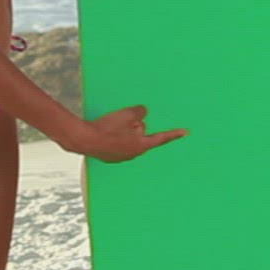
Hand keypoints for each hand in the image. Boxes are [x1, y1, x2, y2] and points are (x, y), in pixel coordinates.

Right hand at [70, 105, 185, 162]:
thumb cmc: (107, 128)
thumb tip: (143, 113)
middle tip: (124, 120)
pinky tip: (105, 131)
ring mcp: (121, 157)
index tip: (185, 132)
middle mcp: (133, 154)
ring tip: (111, 125)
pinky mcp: (110, 156)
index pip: (161, 138)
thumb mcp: (128, 114)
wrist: (84, 139)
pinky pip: (117, 143)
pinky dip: (114, 136)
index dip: (174, 134)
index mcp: (141, 146)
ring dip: (124, 131)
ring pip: (129, 138)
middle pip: (141, 135)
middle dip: (136, 126)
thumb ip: (140, 112)